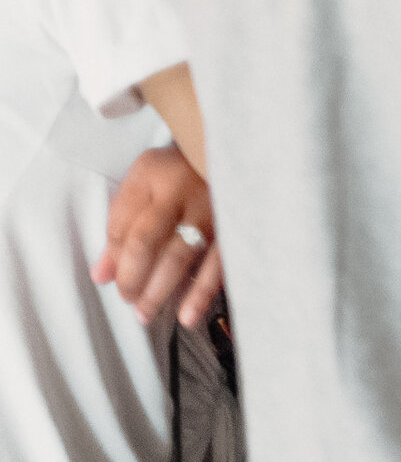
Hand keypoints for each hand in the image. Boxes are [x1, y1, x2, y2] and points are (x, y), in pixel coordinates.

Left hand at [94, 146, 222, 329]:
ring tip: (147, 314)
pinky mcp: (237, 224)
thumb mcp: (142, 182)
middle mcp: (188, 193)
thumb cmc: (180, 168)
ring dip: (163, 292)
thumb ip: (120, 225)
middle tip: (130, 302)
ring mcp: (216, 209)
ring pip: (185, 257)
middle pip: (154, 245)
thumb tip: (102, 274)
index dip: (119, 262)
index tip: (115, 280)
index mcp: (158, 179)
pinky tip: (189, 315)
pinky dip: (204, 291)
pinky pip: (221, 263)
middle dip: (137, 282)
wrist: (231, 146)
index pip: (130, 229)